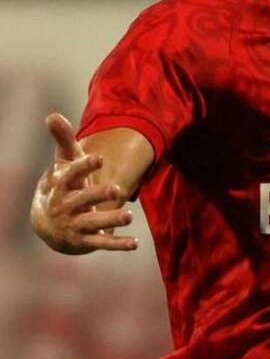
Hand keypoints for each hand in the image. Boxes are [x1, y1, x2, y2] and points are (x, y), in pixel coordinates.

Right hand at [29, 113, 136, 253]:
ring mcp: (74, 225)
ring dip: (111, 220)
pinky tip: (135, 243)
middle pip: (82, 200)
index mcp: (61, 186)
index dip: (84, 166)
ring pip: (93, 224)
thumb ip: (63, 140)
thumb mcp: (63, 163)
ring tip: (129, 215)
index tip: (100, 157)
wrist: (46, 223)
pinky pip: (101, 243)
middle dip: (98, 196)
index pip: (71, 175)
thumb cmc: (62, 185)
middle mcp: (66, 207)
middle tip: (117, 189)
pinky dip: (118, 244)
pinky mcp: (84, 241)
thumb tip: (52, 114)